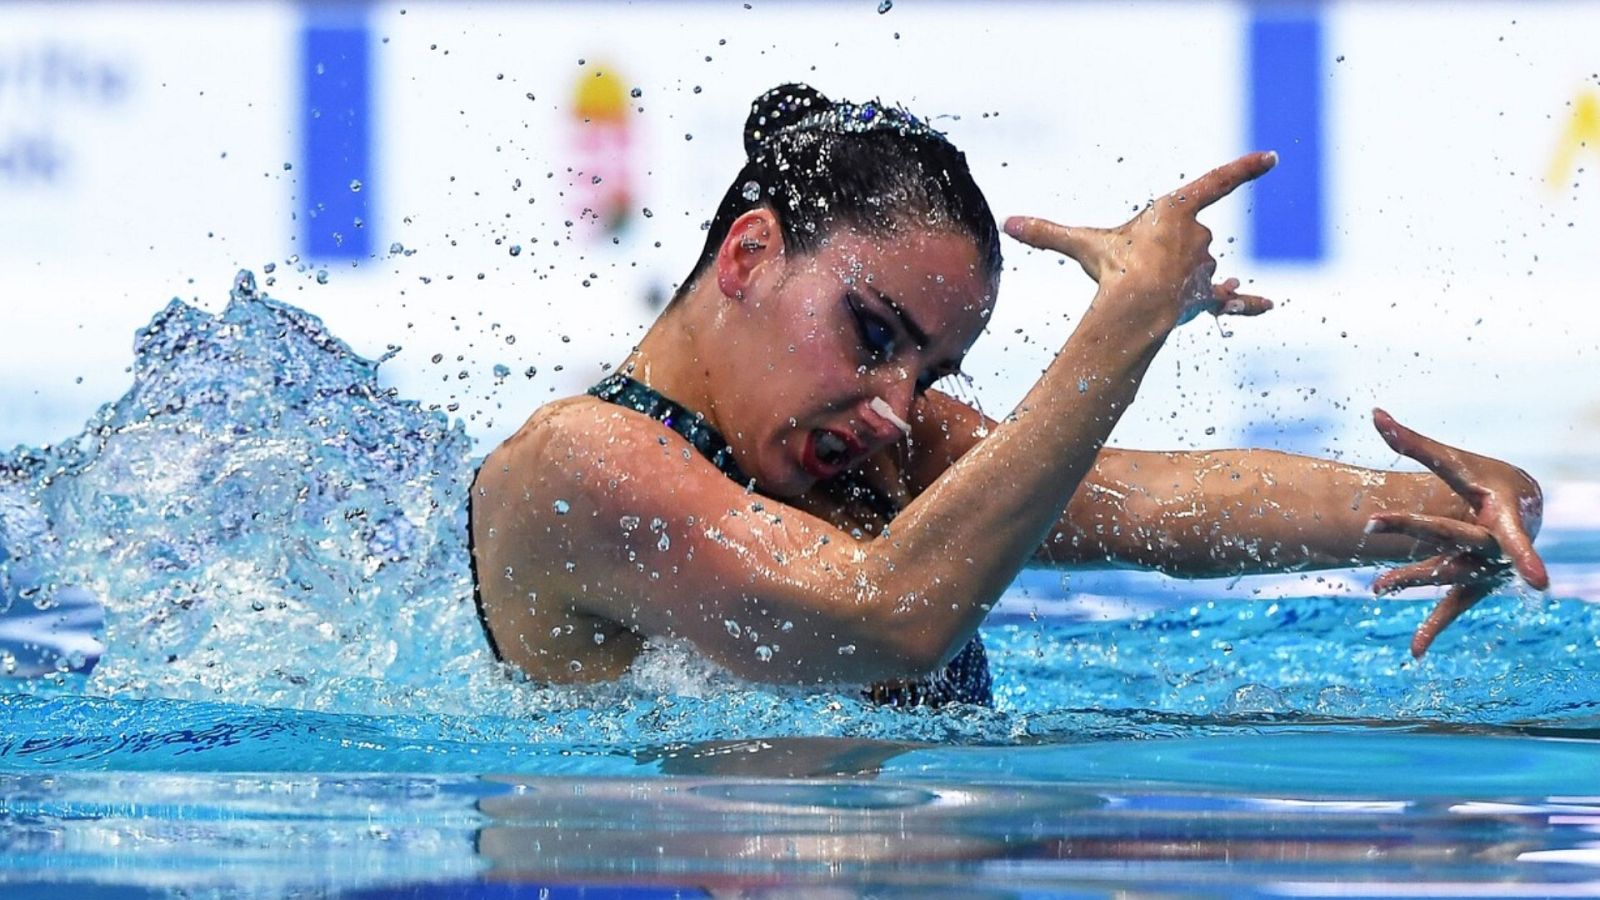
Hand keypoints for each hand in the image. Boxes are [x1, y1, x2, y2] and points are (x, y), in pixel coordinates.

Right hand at [1003, 151, 1277, 325]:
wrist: (1136, 306)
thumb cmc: (1112, 268)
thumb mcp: (1081, 244)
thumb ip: (1048, 232)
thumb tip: (1007, 224)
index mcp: (1177, 210)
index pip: (1217, 182)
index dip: (1245, 170)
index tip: (1272, 157)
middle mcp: (1199, 235)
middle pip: (1185, 239)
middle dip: (1164, 252)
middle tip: (1137, 266)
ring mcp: (1205, 268)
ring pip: (1193, 270)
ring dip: (1175, 278)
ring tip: (1151, 290)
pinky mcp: (1206, 298)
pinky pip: (1231, 302)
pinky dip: (1249, 303)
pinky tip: (1270, 304)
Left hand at [1364, 409, 1548, 657]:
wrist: (1520, 510)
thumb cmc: (1486, 482)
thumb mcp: (1456, 463)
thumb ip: (1413, 443)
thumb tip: (1373, 413)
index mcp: (1499, 515)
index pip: (1500, 529)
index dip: (1523, 554)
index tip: (1542, 584)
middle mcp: (1493, 546)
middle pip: (1449, 536)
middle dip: (1410, 526)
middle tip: (1371, 520)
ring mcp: (1482, 570)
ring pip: (1443, 573)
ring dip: (1408, 576)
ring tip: (1375, 587)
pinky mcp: (1472, 587)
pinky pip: (1451, 609)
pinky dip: (1432, 629)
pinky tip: (1414, 652)